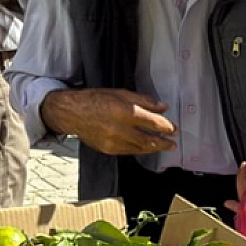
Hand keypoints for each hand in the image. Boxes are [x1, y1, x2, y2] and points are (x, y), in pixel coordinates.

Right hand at [40, 89, 176, 156]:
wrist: (71, 113)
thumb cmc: (95, 99)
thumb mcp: (120, 93)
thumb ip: (143, 101)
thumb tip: (162, 107)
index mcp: (123, 111)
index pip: (152, 122)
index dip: (165, 126)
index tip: (173, 128)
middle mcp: (119, 128)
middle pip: (148, 139)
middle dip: (163, 142)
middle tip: (172, 143)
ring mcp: (113, 141)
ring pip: (139, 148)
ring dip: (153, 148)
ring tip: (162, 146)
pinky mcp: (108, 149)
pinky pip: (128, 152)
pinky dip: (139, 150)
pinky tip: (145, 148)